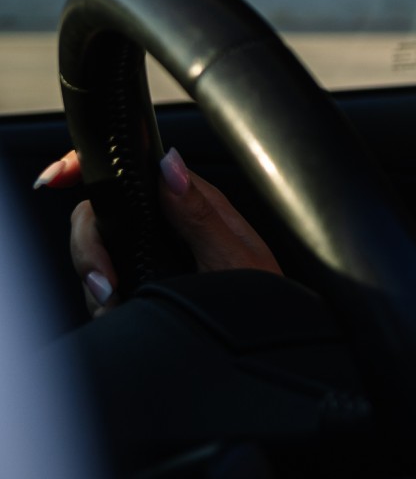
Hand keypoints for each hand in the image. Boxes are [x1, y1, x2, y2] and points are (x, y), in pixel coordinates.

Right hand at [38, 148, 281, 316]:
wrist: (265, 343)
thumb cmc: (263, 298)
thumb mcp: (233, 257)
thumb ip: (198, 213)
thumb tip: (170, 163)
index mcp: (193, 204)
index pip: (135, 172)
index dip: (92, 167)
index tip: (59, 177)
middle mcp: (168, 225)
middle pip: (99, 215)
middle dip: (88, 247)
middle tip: (105, 280)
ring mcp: (151, 255)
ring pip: (96, 253)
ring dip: (94, 278)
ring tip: (116, 301)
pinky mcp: (141, 285)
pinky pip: (102, 285)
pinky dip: (101, 300)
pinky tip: (117, 310)